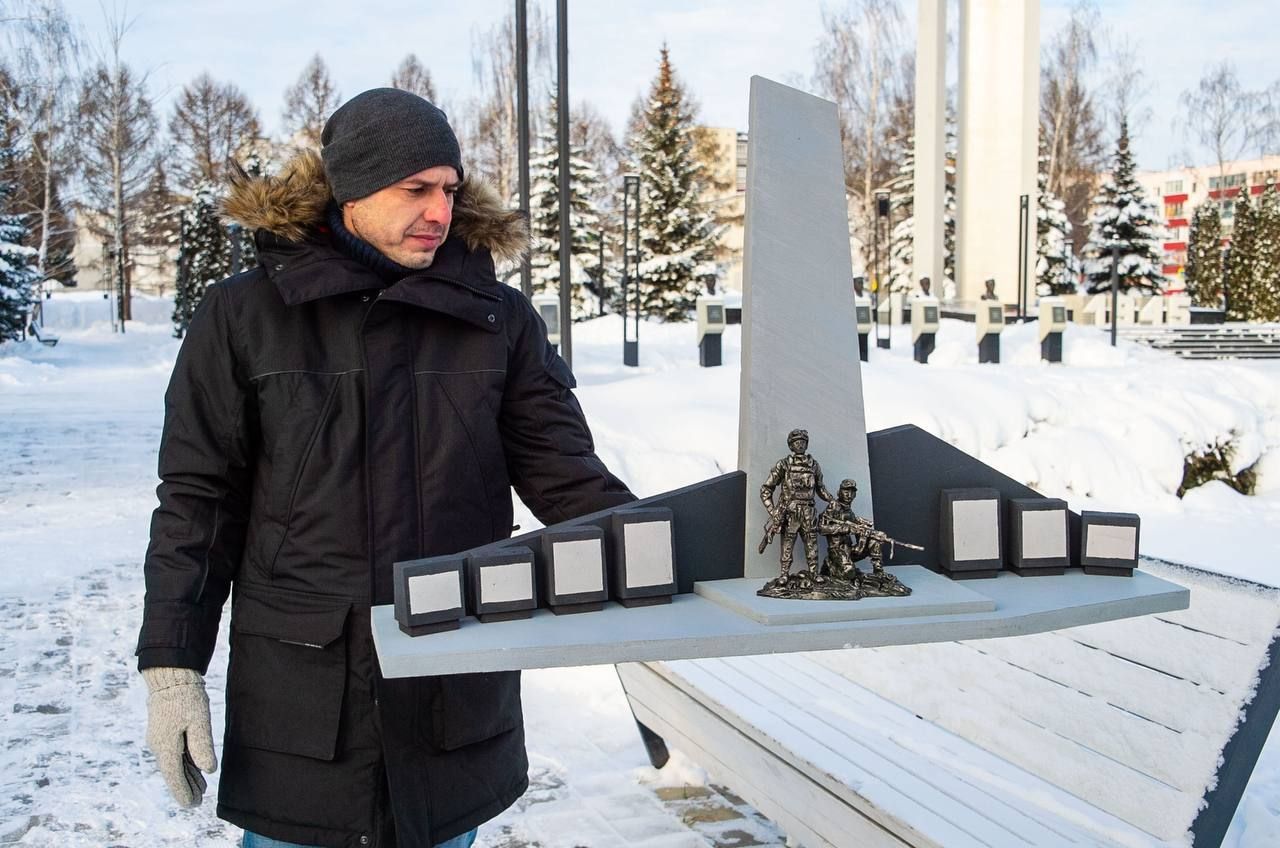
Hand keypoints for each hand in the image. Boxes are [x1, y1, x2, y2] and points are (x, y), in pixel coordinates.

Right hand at [141, 667, 216, 807]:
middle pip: (173, 771)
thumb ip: (202, 746)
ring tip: (201, 788)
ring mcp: (159, 738)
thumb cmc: (185, 698)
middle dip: (186, 787)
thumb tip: (208, 769)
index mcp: (165, 745)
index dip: (183, 791)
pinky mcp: (164, 730)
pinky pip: (174, 752)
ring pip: (174, 762)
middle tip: (199, 802)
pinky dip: (184, 763)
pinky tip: (194, 768)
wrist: (170, 676)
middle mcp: (159, 745)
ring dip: (186, 776)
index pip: (173, 775)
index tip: (192, 804)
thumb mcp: (199, 721)